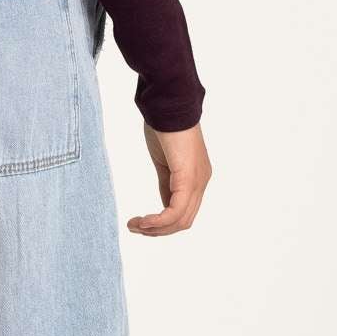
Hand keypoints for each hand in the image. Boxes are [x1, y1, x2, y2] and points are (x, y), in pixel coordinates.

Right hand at [128, 120, 210, 236]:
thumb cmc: (163, 125)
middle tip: (135, 227)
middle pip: (184, 221)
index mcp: (196, 177)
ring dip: (156, 228)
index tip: (141, 223)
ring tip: (135, 225)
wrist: (167, 104)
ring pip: (180, 220)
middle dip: (158, 231)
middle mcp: (201, 182)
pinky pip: (175, 210)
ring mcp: (197, 181)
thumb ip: (166, 184)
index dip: (163, 224)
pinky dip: (158, 221)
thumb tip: (164, 206)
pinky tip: (143, 220)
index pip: (184, 212)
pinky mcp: (188, 178)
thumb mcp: (164, 162)